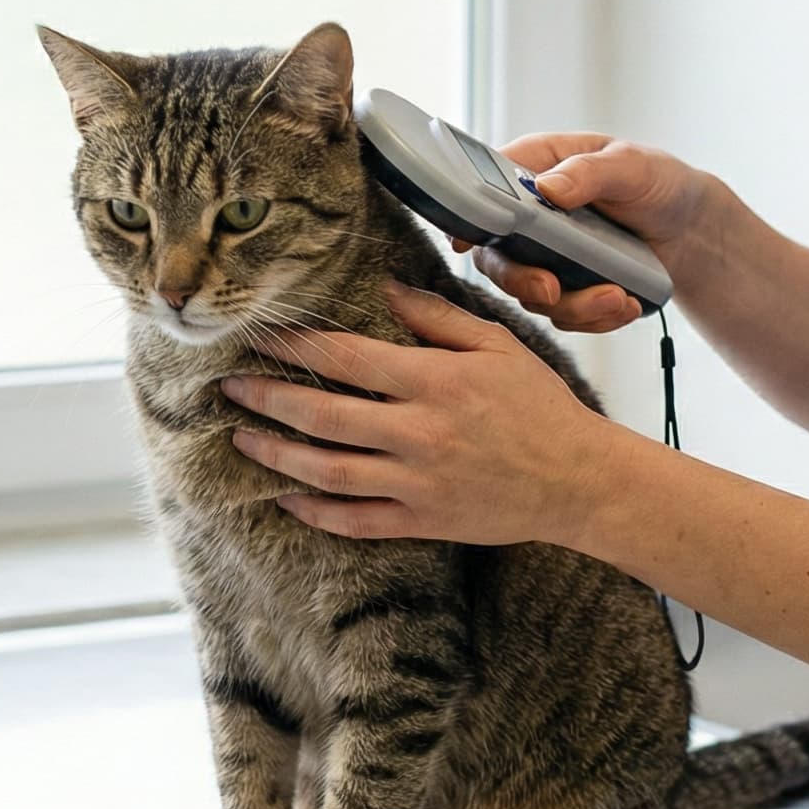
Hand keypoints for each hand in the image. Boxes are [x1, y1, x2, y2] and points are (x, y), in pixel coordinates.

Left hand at [219, 282, 622, 544]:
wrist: (579, 481)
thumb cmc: (540, 406)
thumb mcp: (496, 345)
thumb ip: (437, 317)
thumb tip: (383, 287)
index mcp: (435, 382)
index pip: (345, 357)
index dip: (293, 345)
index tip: (257, 334)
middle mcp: (419, 433)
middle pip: (322, 416)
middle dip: (267, 399)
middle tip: (228, 387)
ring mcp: (418, 483)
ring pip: (328, 472)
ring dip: (276, 456)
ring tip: (241, 439)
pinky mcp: (424, 522)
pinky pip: (356, 522)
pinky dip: (316, 512)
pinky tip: (286, 498)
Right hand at [451, 132, 716, 334]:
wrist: (690, 228)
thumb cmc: (656, 180)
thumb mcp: (630, 165)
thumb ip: (589, 172)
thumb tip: (548, 188)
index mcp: (534, 169)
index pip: (483, 188)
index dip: (468, 216)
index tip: (466, 243)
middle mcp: (530, 215)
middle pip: (496, 255)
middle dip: (521, 279)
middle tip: (550, 289)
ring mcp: (545, 256)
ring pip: (531, 294)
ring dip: (573, 305)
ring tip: (617, 298)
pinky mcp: (567, 288)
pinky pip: (564, 315)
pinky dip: (594, 318)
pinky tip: (625, 304)